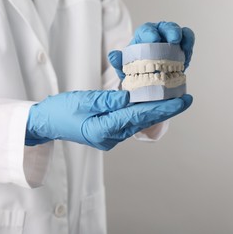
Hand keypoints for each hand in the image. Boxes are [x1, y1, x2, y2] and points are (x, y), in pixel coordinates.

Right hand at [25, 90, 191, 150]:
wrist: (46, 123)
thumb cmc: (59, 111)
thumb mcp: (82, 100)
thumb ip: (108, 100)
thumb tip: (131, 96)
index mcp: (103, 130)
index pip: (138, 116)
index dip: (161, 107)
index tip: (181, 100)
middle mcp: (110, 137)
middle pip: (143, 121)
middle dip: (165, 110)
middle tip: (186, 98)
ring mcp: (110, 137)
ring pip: (138, 122)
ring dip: (156, 110)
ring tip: (174, 98)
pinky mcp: (109, 132)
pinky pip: (130, 122)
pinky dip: (142, 112)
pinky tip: (152, 102)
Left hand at [108, 21, 194, 79]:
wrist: (147, 82)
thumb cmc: (134, 72)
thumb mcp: (124, 70)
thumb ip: (118, 62)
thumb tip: (113, 55)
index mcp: (142, 38)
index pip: (146, 30)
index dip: (150, 33)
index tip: (154, 39)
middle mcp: (158, 35)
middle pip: (165, 27)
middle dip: (171, 31)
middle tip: (174, 40)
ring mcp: (171, 41)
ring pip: (179, 32)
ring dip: (183, 36)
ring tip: (184, 47)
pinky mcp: (182, 49)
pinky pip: (187, 42)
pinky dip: (189, 45)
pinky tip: (187, 54)